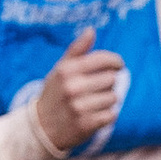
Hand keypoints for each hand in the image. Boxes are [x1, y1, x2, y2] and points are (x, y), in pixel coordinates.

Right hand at [33, 25, 125, 154]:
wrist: (41, 129)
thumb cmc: (55, 95)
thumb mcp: (60, 70)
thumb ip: (76, 50)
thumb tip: (91, 30)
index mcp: (67, 70)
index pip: (103, 59)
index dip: (115, 61)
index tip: (119, 65)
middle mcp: (72, 87)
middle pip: (111, 79)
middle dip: (108, 83)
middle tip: (96, 89)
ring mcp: (79, 107)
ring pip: (113, 97)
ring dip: (108, 100)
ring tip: (93, 103)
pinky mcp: (86, 125)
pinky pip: (111, 115)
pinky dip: (106, 116)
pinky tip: (94, 116)